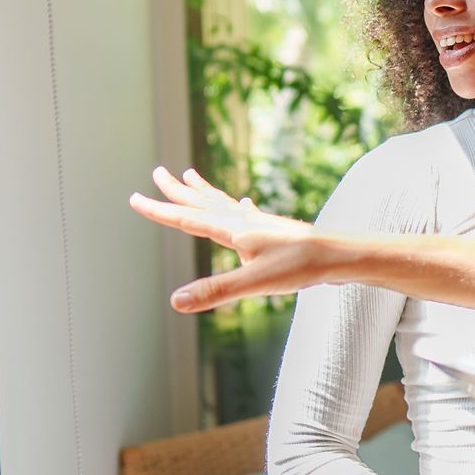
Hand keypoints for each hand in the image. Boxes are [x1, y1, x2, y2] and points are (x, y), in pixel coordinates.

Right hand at [128, 167, 324, 311]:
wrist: (340, 256)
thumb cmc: (300, 267)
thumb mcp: (254, 284)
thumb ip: (214, 292)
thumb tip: (175, 301)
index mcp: (233, 230)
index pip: (187, 219)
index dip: (159, 210)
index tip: (134, 198)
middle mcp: (244, 221)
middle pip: (203, 202)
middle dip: (178, 191)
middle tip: (157, 173)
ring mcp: (261, 224)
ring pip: (224, 203)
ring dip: (204, 192)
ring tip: (190, 176)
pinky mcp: (276, 231)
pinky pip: (249, 212)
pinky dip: (239, 205)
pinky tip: (246, 203)